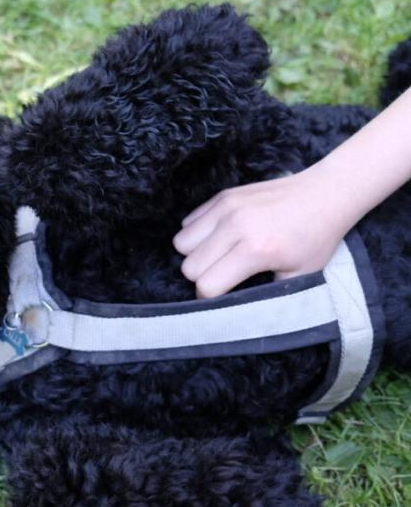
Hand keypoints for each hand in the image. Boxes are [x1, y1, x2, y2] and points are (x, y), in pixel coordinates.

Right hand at [172, 168, 353, 297]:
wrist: (326, 194)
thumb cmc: (315, 238)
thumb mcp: (301, 276)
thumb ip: (268, 293)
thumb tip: (242, 312)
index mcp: (257, 250)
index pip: (207, 284)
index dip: (210, 298)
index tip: (222, 298)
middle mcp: (236, 226)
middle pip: (189, 266)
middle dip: (201, 277)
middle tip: (222, 276)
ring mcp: (227, 208)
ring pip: (180, 242)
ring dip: (194, 254)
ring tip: (216, 256)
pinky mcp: (223, 196)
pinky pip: (188, 222)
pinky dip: (197, 234)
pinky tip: (218, 237)